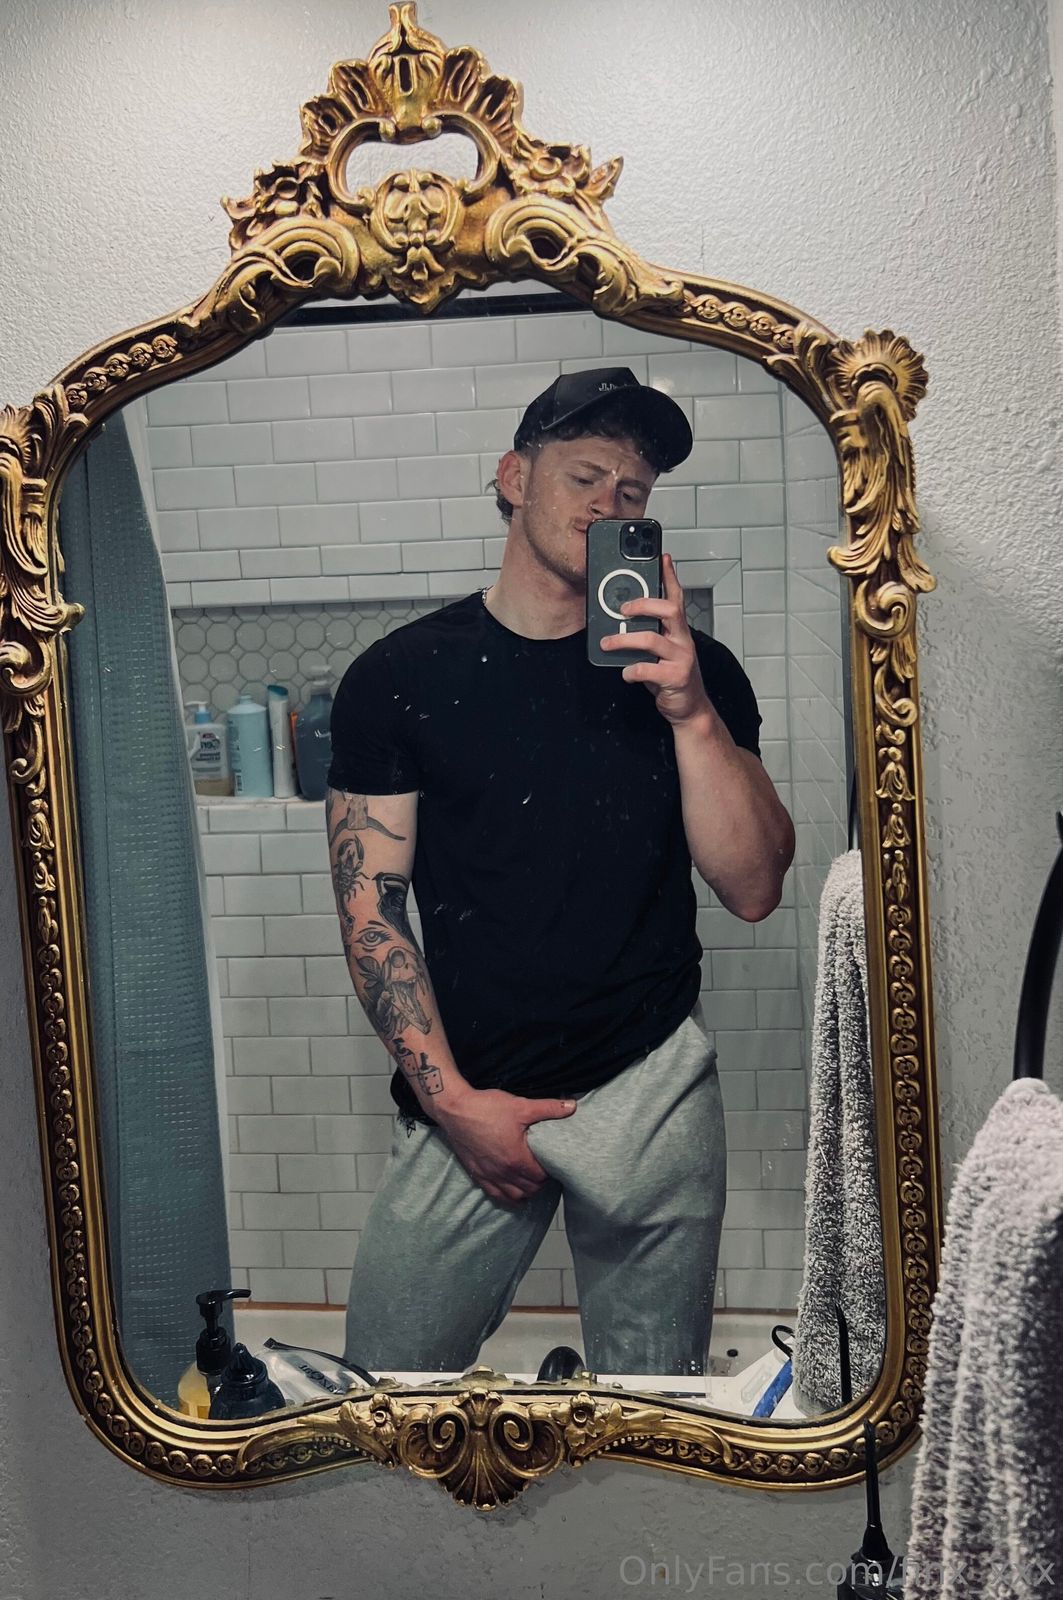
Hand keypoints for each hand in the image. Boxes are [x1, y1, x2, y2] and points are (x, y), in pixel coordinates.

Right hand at [433, 1087, 575, 1203]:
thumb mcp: (521, 1106)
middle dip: (540, 1183)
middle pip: (530, 1189)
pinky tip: (513, 1193)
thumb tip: (572, 1106)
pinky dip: (508, 1197)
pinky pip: (496, 1195)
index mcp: (516, 1159)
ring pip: (514, 1196)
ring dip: (526, 1192)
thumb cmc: (487, 1108)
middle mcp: (503, 1173)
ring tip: (531, 1181)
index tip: (553, 1163)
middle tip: (545, 1171)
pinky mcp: (477, 1174)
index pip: (541, 1177)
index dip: (550, 1172)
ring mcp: (489, 1175)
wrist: (455, 1110)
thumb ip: (548, 1108)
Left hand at [600, 552, 715, 727]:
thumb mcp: (659, 652)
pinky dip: (631, 671)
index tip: (663, 557)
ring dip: (624, 639)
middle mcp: (683, 640)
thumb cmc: (671, 677)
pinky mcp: (676, 678)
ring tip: (607, 642)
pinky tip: (625, 673)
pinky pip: (648, 670)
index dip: (670, 576)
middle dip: (643, 604)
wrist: (689, 709)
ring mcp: (681, 658)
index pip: (676, 597)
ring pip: (652, 640)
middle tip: (622, 609)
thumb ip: (646, 635)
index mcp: (678, 630)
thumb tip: (618, 622)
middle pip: (669, 609)